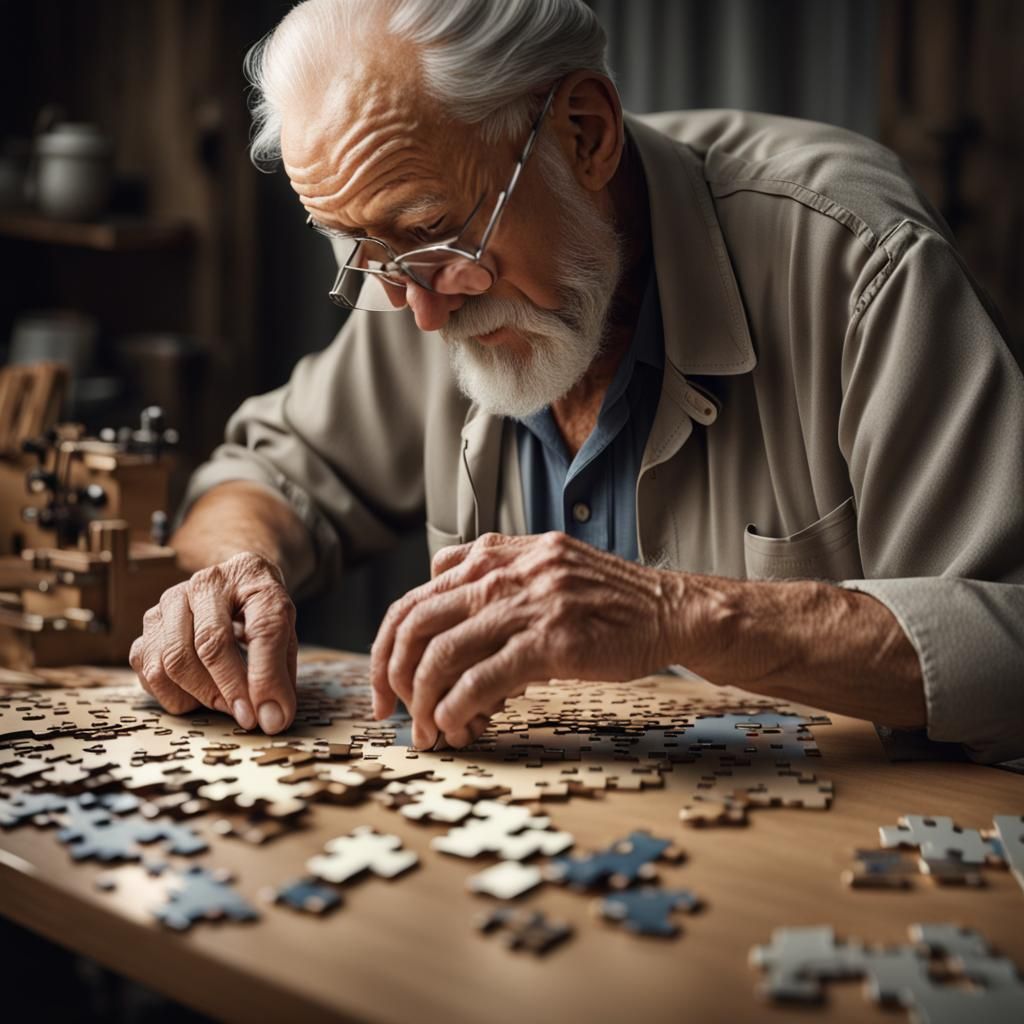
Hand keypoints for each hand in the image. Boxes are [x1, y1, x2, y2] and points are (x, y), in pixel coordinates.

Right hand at [129, 552, 297, 733]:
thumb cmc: (259, 611)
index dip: (265, 678)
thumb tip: (272, 720)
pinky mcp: (150, 621)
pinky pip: (149, 669)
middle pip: (210, 644)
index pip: (263, 629)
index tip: (268, 716)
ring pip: (173, 660)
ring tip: (226, 705)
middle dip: (229, 690)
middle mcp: (208, 583)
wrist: (233, 581)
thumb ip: (281, 673)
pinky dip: (172, 694)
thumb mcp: (285, 631)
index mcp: (253, 578)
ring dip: (201, 695)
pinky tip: (196, 695)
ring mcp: (172, 599)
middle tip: (247, 717)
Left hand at [370, 532, 680, 747]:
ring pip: (441, 654)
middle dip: (392, 674)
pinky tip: (458, 725)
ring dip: (424, 701)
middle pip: (414, 623)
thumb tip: (438, 619)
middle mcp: (504, 572)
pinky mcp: (552, 642)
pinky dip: (457, 708)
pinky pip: (482, 679)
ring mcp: (527, 605)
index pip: (415, 597)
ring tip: (429, 729)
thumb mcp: (541, 565)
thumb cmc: (604, 599)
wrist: (669, 609)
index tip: (387, 683)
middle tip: (391, 711)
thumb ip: (490, 576)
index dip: (388, 644)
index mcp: (495, 553)